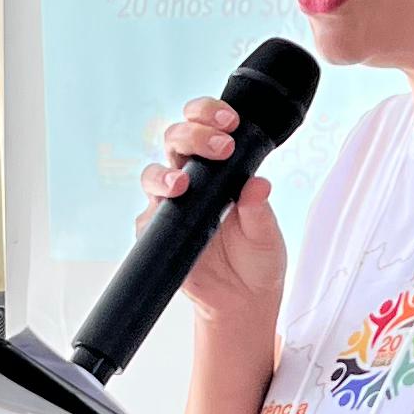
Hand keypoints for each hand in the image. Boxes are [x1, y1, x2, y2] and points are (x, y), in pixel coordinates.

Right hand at [141, 100, 286, 331]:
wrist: (242, 299)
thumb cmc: (256, 258)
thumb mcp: (266, 233)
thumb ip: (259, 209)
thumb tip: (258, 184)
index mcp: (219, 169)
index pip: (205, 127)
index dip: (210, 114)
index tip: (231, 121)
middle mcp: (191, 180)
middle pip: (174, 139)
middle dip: (193, 134)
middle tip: (221, 148)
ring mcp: (170, 205)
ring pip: (153, 173)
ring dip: (165, 174)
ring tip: (183, 184)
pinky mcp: (157, 233)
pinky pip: (147, 217)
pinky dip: (155, 212)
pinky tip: (170, 214)